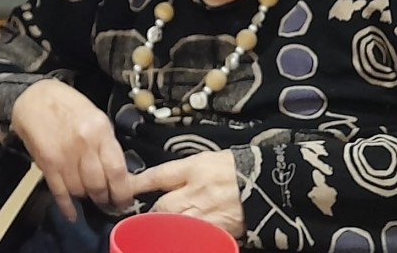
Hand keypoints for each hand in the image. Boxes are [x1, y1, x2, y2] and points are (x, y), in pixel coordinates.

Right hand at [10, 79, 128, 220]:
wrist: (33, 96)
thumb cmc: (67, 104)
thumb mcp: (95, 116)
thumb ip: (107, 144)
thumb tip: (118, 173)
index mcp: (100, 131)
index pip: (117, 171)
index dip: (123, 192)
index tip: (124, 200)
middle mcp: (83, 145)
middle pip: (99, 185)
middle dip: (104, 198)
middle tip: (107, 201)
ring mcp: (64, 156)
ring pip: (80, 191)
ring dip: (85, 197)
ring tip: (88, 195)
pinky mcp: (47, 164)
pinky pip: (60, 192)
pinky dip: (66, 207)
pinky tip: (72, 214)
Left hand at [121, 150, 244, 238]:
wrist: (270, 183)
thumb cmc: (237, 168)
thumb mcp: (206, 159)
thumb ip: (182, 170)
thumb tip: (158, 179)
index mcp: (194, 168)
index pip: (158, 176)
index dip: (138, 184)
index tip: (126, 189)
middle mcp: (198, 190)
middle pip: (162, 206)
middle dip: (150, 213)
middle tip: (140, 217)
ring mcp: (208, 213)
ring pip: (175, 224)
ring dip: (163, 227)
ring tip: (155, 231)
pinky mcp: (219, 230)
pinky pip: (194, 236)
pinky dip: (184, 237)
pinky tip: (178, 237)